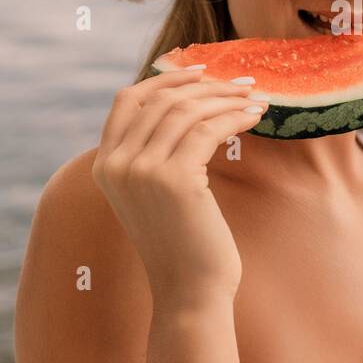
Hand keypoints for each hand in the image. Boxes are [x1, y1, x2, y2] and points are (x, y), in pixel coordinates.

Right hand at [92, 69, 267, 307]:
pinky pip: (208, 129)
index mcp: (105, 165)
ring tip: (256, 99)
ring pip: (187, 110)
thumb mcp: (157, 191)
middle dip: (206, 84)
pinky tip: (256, 116)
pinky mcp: (174, 179)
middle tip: (243, 82)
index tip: (202, 70)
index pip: (129, 99)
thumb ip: (156, 151)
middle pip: (161, 98)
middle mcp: (116, 164)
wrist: (191, 291)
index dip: (166, 78)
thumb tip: (188, 101)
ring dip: (227, 98)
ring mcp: (141, 171)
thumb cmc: (184, 242)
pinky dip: (235, 116)